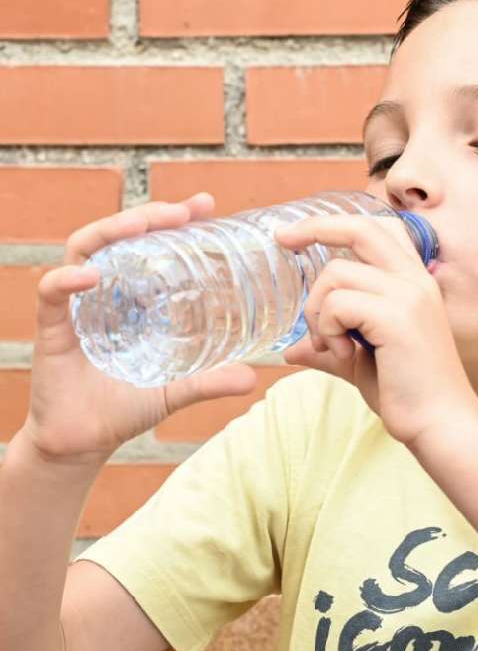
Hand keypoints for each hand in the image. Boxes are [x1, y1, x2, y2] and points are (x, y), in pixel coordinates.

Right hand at [24, 193, 259, 466]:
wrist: (82, 444)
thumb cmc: (122, 411)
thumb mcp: (173, 391)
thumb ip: (208, 381)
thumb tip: (254, 377)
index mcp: (129, 298)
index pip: (148, 244)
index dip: (173, 220)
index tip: (205, 206)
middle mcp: (101, 292)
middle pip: (118, 236)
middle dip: (149, 215)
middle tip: (183, 212)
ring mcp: (74, 305)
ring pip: (84, 249)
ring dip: (113, 230)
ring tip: (143, 223)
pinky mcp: (51, 327)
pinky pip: (52, 292)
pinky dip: (68, 280)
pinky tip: (92, 276)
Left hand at [276, 213, 477, 447]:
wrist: (440, 425)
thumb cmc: (408, 396)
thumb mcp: (361, 363)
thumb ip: (331, 347)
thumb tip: (293, 349)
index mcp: (414, 283)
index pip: (379, 229)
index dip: (337, 223)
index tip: (298, 233)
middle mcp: (415, 280)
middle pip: (360, 229)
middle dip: (315, 227)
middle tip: (282, 240)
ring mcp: (408, 295)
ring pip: (336, 274)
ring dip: (318, 311)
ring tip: (332, 346)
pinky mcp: (396, 316)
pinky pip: (338, 303)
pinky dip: (328, 328)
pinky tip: (344, 354)